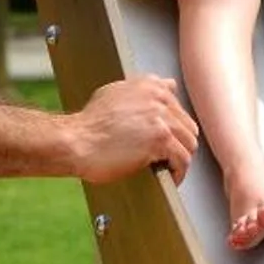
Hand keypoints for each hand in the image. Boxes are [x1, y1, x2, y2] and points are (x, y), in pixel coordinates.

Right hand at [68, 75, 198, 183]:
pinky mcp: (160, 139)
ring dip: (180, 159)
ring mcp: (161, 118)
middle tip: (168, 159)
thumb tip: (165, 86)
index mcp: (149, 85)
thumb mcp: (113, 94)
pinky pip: (183, 158)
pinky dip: (178, 172)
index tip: (166, 142)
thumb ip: (140, 90)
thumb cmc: (88, 125)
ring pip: (189, 142)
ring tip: (169, 170)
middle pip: (187, 126)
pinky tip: (169, 178)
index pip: (177, 106)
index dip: (172, 127)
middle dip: (179, 144)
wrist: (74, 141)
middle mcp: (158, 97)